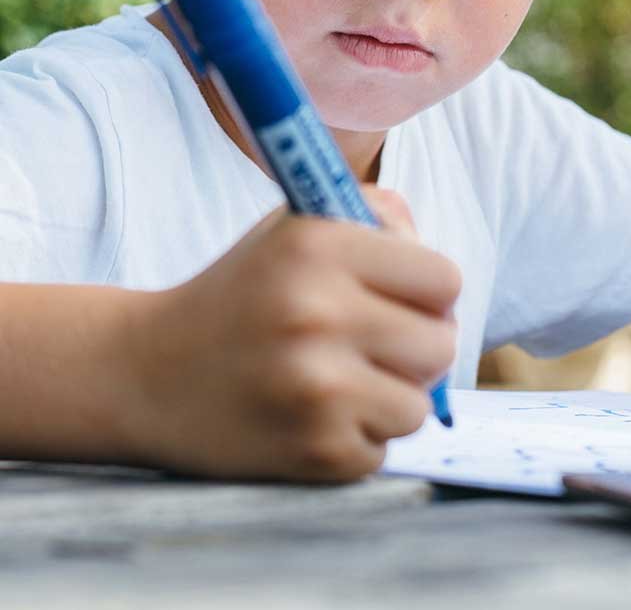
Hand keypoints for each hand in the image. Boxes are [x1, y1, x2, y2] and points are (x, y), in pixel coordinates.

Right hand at [124, 185, 460, 481]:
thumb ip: (381, 221)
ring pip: (418, 405)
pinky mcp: (314, 451)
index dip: (428, 293)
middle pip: (442, 344)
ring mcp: (316, 389)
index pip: (445, 280)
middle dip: (415, 348)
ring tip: (336, 384)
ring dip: (387, 399)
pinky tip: (310, 419)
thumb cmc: (243, 296)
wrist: (145, 375)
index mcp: (318, 245)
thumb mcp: (298, 228)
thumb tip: (444, 280)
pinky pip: (381, 450)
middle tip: (370, 346)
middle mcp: (317, 313)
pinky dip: (355, 439)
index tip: (399, 301)